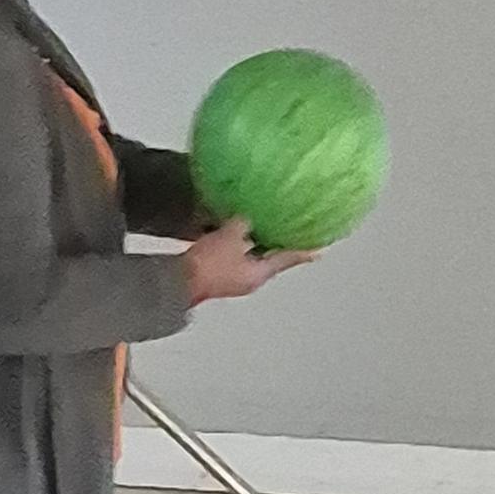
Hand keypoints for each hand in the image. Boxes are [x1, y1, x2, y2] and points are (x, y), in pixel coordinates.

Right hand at [183, 217, 315, 304]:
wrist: (176, 280)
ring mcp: (231, 276)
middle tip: (288, 227)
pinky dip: (234, 240)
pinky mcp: (214, 271)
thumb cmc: (208, 264)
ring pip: (248, 254)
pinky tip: (231, 225)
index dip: (301, 251)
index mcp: (258, 274)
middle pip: (267, 256)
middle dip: (275, 241)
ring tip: (260, 221)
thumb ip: (244, 222)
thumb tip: (249, 213)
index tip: (318, 249)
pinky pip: (230, 252)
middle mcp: (247, 278)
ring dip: (253, 239)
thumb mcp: (231, 236)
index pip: (286, 259)